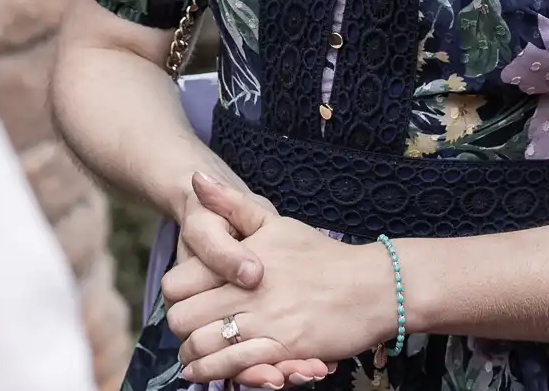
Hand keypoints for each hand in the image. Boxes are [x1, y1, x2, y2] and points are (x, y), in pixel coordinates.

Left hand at [168, 177, 396, 385]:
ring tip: (192, 356)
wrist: (372, 285)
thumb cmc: (322, 255)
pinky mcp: (282, 349)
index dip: (176, 296)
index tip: (185, 299)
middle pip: (183, 319)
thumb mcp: (275, 223)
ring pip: (204, 346)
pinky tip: (203, 372)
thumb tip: (196, 177)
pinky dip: (212, 372)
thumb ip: (232, 204)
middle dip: (181, 328)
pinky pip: (235, 366)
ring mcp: (264, 322)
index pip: (178, 284)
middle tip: (188, 329)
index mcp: (240, 259)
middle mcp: (246, 291)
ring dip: (193, 355)